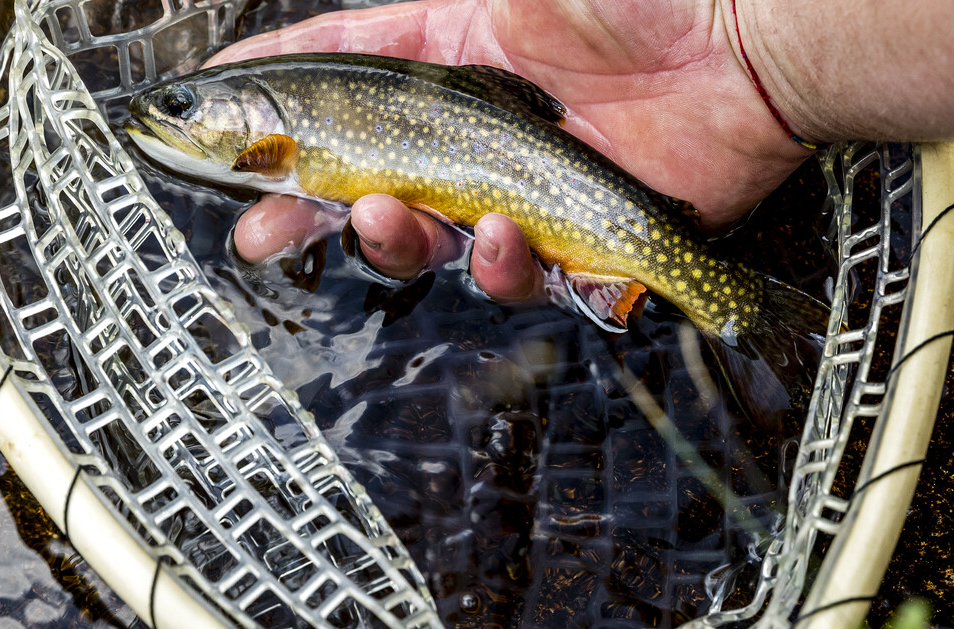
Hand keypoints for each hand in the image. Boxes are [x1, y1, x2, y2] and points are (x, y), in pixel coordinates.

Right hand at [210, 0, 812, 298]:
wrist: (746, 46)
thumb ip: (417, 15)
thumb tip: (336, 18)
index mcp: (452, 53)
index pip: (340, 71)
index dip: (272, 92)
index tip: (208, 107)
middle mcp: (480, 128)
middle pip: (365, 177)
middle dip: (300, 208)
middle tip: (258, 228)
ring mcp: (526, 189)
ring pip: (431, 241)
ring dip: (393, 239)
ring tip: (387, 217)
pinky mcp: (580, 243)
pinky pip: (519, 277)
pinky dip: (500, 264)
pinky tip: (506, 235)